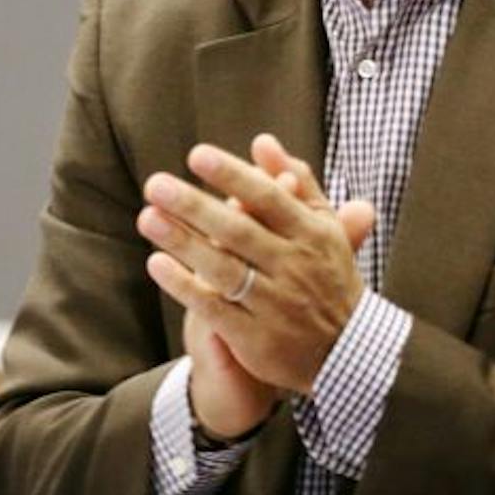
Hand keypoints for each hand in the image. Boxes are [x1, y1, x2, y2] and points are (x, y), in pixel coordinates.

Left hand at [137, 134, 375, 395]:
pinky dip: (185, 286)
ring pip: (223, 269)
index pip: (269, 198)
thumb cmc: (327, 276)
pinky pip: (214, 308)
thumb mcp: (324, 228)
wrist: (347, 354)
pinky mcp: (256, 338)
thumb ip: (296, 182)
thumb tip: (262, 141)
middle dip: (195, 207)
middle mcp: (295, 268)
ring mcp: (276, 305)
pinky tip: (156, 264)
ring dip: (183, 242)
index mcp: (313, 235)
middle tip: (155, 184)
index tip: (196, 155)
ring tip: (147, 218)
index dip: (233, 176)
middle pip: (239, 231)